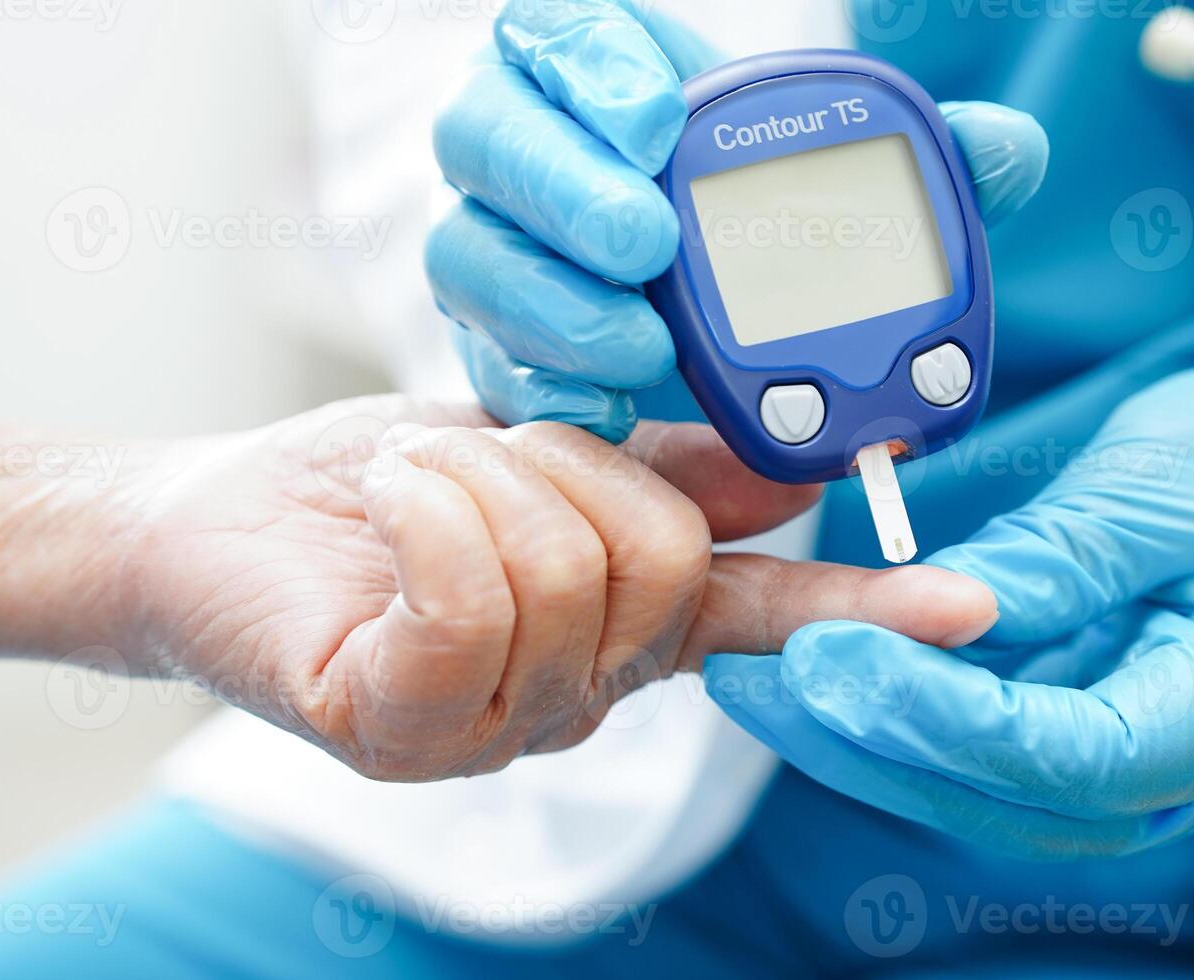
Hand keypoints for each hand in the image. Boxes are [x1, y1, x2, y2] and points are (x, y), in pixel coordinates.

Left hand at [91, 397, 996, 781]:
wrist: (222, 521)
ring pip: (567, 570)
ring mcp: (499, 726)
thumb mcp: (547, 449)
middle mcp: (583, 693)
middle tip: (482, 450)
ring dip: (482, 471)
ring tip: (415, 474)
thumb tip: (798, 463)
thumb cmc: (382, 489)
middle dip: (565, 459)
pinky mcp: (407, 727)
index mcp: (629, 623)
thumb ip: (674, 466)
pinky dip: (432, 508)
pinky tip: (392, 496)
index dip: (872, 611)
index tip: (972, 606)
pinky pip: (472, 599)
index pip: (772, 622)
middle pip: (661, 557)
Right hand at [427, 0, 1048, 440]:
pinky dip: (542, 387)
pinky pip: (484, 361)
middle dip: (564, 187)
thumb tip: (1006, 149)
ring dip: (551, 301)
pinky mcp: (493, 343)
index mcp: (598, 78)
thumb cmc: (755, 224)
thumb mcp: (831, 182)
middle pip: (485, 133)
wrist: (693, 320)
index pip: (552, 29)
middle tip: (648, 243)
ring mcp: (496, 248)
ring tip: (644, 344)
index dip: (589, 62)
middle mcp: (524, 153)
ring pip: (468, 252)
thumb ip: (910, 160)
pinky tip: (606, 407)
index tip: (659, 116)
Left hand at [706, 350, 1193, 857]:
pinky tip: (848, 678)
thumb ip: (1064, 557)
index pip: (1073, 753)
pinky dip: (927, 716)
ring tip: (774, 683)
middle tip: (763, 682)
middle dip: (880, 742)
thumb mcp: (1181, 480)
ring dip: (884, 739)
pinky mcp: (1123, 730)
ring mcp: (1166, 761)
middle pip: (1019, 795)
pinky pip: (1013, 748)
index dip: (939, 716)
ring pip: (1003, 788)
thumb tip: (942, 609)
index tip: (830, 660)